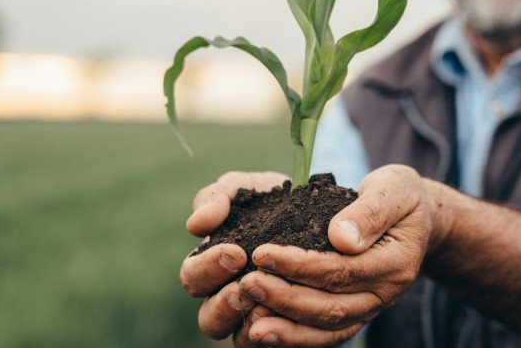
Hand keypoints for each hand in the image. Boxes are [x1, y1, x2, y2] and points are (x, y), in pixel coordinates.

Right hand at [179, 171, 288, 340]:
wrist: (327, 214)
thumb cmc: (276, 201)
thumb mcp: (247, 188)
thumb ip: (217, 197)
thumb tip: (197, 223)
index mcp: (212, 265)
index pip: (193, 278)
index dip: (208, 269)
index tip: (236, 253)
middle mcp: (229, 297)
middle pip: (209, 320)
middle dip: (224, 305)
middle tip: (247, 286)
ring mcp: (258, 317)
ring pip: (241, 340)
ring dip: (252, 324)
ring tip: (268, 306)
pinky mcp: (289, 329)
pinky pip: (279, 345)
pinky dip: (284, 336)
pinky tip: (294, 319)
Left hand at [235, 165, 440, 346]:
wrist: (416, 217)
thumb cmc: (400, 196)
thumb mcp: (394, 188)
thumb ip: (371, 211)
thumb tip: (341, 237)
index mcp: (396, 262)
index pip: (342, 270)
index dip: (299, 265)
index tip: (261, 253)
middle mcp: (385, 293)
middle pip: (331, 306)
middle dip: (285, 298)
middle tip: (246, 284)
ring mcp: (371, 308)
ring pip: (327, 327)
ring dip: (286, 326)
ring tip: (249, 318)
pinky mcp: (357, 314)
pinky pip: (326, 334)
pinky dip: (296, 337)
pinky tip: (264, 331)